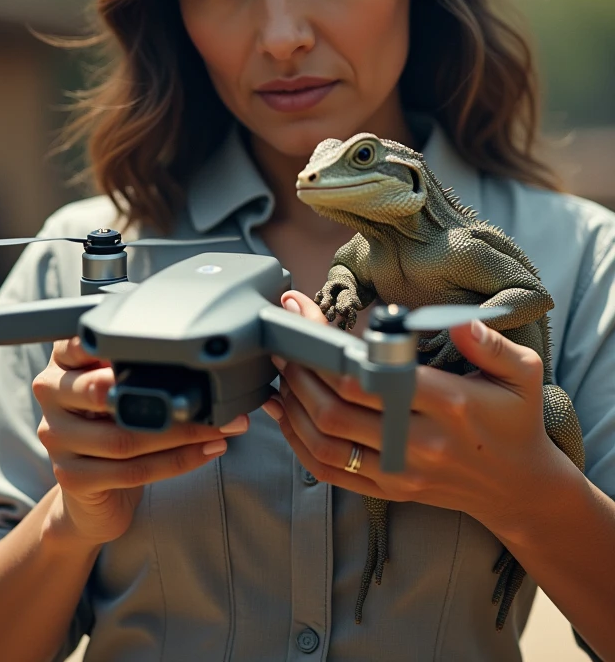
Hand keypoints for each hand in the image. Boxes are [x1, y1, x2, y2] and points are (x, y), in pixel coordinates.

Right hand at [32, 337, 248, 546]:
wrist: (94, 495)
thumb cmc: (112, 428)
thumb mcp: (118, 388)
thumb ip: (134, 366)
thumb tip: (192, 355)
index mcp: (62, 365)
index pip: (81, 343)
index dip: (113, 342)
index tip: (158, 344)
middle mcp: (52, 397)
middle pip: (104, 392)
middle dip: (167, 398)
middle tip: (211, 399)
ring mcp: (56, 439)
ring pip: (124, 437)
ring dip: (183, 434)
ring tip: (221, 428)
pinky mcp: (71, 477)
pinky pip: (132, 470)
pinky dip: (177, 461)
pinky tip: (205, 451)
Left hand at [264, 292, 560, 538]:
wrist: (520, 488)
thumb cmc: (515, 419)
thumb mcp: (522, 373)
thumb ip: (490, 343)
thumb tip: (458, 320)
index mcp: (449, 403)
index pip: (371, 374)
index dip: (327, 344)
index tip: (303, 311)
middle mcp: (419, 441)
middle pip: (337, 405)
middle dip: (299, 368)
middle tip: (282, 338)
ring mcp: (400, 471)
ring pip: (325, 439)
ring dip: (292, 403)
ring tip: (279, 368)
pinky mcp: (388, 489)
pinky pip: (330, 471)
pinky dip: (298, 442)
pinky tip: (285, 413)